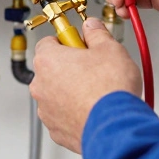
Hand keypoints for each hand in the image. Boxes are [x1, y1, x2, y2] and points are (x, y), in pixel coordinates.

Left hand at [31, 18, 141, 153]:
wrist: (117, 128)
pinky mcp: (56, 131)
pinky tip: (93, 110)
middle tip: (92, 69)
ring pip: (56, 94)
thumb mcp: (110, 49)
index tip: (79, 44)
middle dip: (70, 68)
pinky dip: (74, 113)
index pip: (48, 42)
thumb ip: (96, 33)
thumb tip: (92, 27)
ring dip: (71, 92)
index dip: (67, 41)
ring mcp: (46, 110)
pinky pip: (62, 116)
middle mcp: (41, 85)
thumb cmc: (110, 91)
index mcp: (47, 60)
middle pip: (51, 69)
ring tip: (96, 92)